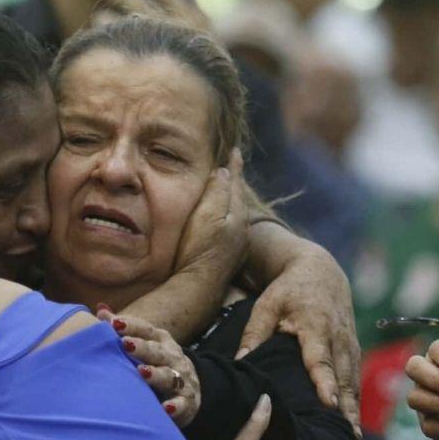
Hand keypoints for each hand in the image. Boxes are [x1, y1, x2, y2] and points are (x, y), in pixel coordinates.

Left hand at [98, 308, 200, 426]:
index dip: (132, 326)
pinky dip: (175, 407)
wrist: (191, 387)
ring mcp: (181, 379)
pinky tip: (165, 409)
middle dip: (142, 348)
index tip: (114, 323)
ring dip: (156, 375)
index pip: (146, 330)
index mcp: (160, 340)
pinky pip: (182, 404)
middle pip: (157, 351)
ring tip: (142, 373)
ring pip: (169, 376)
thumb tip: (100, 310)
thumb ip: (123, 329)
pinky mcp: (187, 402)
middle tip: (126, 344)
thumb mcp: (144, 342)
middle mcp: (172, 357)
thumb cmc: (157, 362)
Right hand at [172, 147, 247, 293]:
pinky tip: (221, 222)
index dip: (235, 166)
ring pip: (236, 214)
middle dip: (235, 182)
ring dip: (232, 199)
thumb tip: (224, 171)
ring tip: (227, 190)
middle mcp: (241, 229)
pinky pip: (231, 228)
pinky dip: (227, 217)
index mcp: (236, 215)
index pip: (236, 183)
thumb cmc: (198, 250)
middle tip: (232, 167)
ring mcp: (235, 246)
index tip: (236, 150)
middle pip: (239, 198)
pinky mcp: (227, 260)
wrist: (197, 289)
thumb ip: (216, 192)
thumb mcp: (206, 215)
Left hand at [237, 244, 359, 436]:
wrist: (321, 271)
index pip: (321, 359)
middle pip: (343, 378)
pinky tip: (352, 425)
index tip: (329, 404)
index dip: (325, 382)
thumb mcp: (266, 305)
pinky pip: (355, 380)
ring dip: (353, 411)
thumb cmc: (288, 289)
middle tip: (344, 438)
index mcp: (316, 326)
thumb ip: (254, 334)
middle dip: (344, 408)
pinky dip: (354, 402)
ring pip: (353, 382)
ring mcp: (350, 345)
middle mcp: (338, 338)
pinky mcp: (354, 351)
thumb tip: (240, 364)